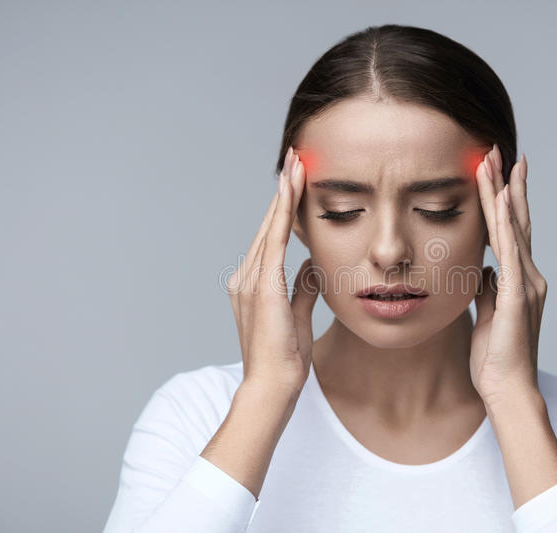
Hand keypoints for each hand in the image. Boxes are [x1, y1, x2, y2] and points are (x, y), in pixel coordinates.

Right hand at [227, 146, 318, 396]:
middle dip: (283, 190)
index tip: (294, 179)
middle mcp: (245, 277)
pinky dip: (282, 214)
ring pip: (270, 227)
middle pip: (268, 224)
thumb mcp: (298, 315)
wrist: (271, 387)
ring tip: (296, 162)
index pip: (272, 237)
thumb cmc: (284, 358)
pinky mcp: (261, 287)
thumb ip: (303, 288)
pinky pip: (274, 242)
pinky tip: (290, 190)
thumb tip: (311, 265)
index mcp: (253, 284)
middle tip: (294, 156)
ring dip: (284, 193)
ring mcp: (250, 281)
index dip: (283, 207)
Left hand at [470, 145, 547, 405]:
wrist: (508, 389)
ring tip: (492, 161)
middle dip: (506, 184)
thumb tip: (484, 272)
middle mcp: (529, 276)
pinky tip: (499, 199)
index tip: (497, 171)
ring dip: (501, 193)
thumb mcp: (487, 315)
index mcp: (520, 280)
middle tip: (497, 151)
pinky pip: (510, 252)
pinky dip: (504, 224)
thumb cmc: (496, 358)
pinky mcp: (518, 295)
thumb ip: (488, 290)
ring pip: (512, 228)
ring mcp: (526, 284)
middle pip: (516, 220)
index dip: (504, 201)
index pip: (510, 231)